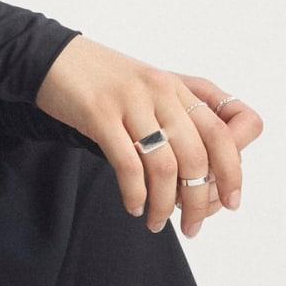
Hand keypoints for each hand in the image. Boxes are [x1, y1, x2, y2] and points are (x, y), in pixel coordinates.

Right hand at [32, 36, 263, 236]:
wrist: (53, 58)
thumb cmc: (104, 81)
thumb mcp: (151, 89)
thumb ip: (180, 117)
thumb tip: (206, 170)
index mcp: (179, 87)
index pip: (224, 133)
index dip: (233, 171)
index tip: (230, 201)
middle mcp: (161, 91)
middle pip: (197, 157)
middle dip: (197, 201)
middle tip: (191, 227)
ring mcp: (131, 100)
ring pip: (165, 166)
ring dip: (164, 204)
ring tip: (155, 223)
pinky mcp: (99, 113)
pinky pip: (127, 164)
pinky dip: (135, 193)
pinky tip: (133, 206)